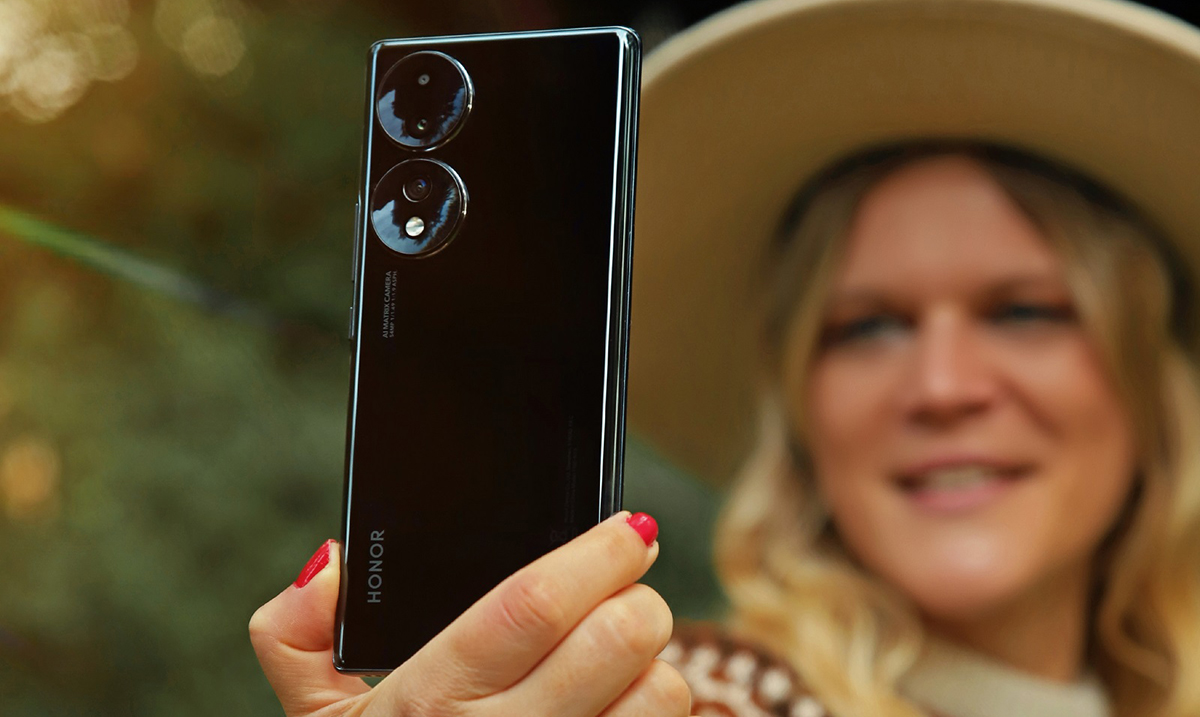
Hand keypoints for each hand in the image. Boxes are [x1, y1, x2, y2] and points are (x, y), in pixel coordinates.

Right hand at [249, 511, 691, 716]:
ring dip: (656, 662)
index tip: (631, 524)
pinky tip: (622, 709)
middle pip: (615, 640)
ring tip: (624, 658)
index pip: (530, 606)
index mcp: (431, 701)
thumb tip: (327, 563)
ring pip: (658, 694)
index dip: (595, 555)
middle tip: (634, 587)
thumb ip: (297, 638)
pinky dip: (655, 713)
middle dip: (640, 598)